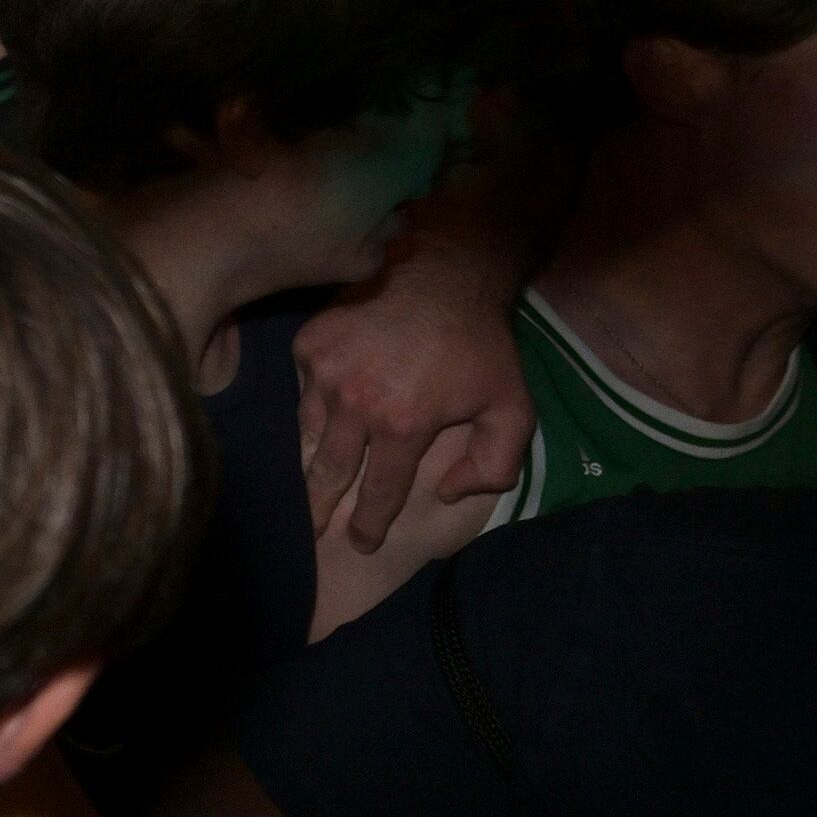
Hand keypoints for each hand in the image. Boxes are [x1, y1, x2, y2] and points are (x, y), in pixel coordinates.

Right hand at [297, 272, 533, 549]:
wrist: (442, 273)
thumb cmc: (478, 345)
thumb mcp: (512, 407)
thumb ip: (494, 464)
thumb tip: (446, 493)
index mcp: (402, 423)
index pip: (378, 491)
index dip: (370, 524)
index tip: (362, 543)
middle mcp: (353, 402)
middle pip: (328, 472)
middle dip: (320, 508)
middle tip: (312, 531)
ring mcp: (323, 372)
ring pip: (310, 433)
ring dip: (316, 456)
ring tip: (316, 476)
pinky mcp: (307, 346)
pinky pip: (304, 392)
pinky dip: (315, 406)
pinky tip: (328, 411)